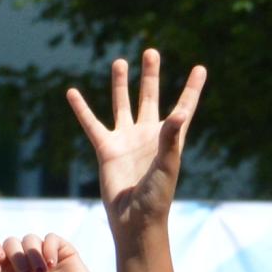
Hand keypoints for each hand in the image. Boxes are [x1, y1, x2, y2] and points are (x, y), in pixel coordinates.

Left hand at [0, 233, 104, 271]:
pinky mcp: (61, 249)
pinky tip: (52, 265)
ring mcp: (42, 253)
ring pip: (29, 239)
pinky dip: (48, 250)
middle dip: (17, 258)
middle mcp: (24, 260)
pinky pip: (50, 238)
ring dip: (33, 256)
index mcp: (9, 271)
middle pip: (10, 242)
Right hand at [69, 48, 204, 238]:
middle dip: (150, 75)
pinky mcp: (106, 149)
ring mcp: (126, 140)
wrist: (134, 219)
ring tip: (120, 62)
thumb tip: (179, 111)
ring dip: (120, 84)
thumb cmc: (157, 196)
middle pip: (150, 97)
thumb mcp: (168, 165)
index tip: (200, 69)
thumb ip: (172, 137)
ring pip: (122, 104)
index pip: (184, 107)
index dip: (192, 88)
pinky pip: (91, 124)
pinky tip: (72, 92)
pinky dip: (81, 109)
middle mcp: (147, 134)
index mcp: (169, 137)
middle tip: (151, 52)